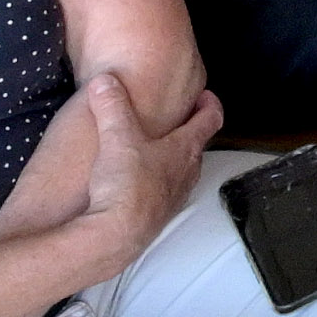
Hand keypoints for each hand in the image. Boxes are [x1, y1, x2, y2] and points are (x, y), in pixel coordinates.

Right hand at [59, 66, 221, 284]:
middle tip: (177, 118)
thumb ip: (112, 106)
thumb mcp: (116, 136)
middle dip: (189, 130)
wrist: (116, 235)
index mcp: (185, 149)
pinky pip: (164, 192)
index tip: (205, 94)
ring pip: (182, 171)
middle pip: (197, 146)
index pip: (210, 119)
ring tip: (155, 148)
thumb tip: (105, 81)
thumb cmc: (125, 184)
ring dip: (173, 158)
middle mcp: (186, 173)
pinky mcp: (158, 216)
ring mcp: (174, 197)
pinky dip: (157, 181)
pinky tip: (137, 182)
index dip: (210, 104)